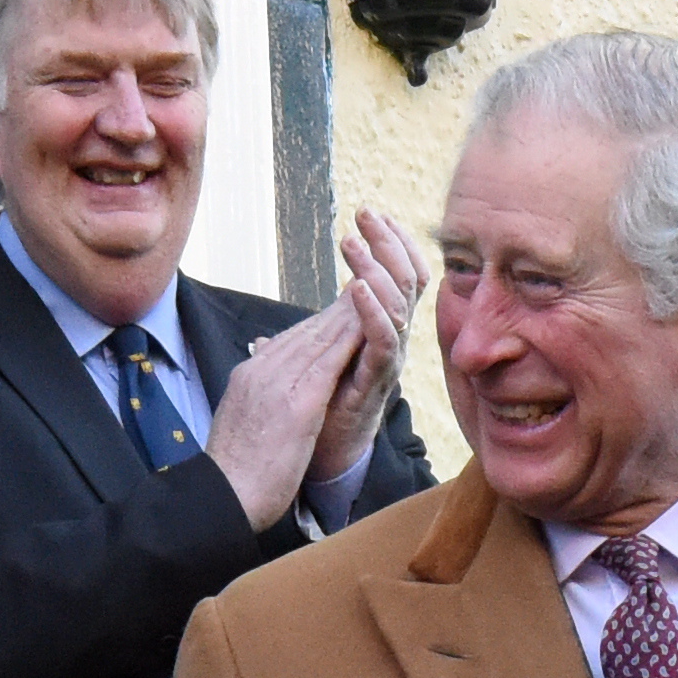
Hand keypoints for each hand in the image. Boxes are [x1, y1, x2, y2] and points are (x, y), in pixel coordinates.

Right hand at [209, 299, 365, 530]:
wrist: (223, 496)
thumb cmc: (233, 472)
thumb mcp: (240, 424)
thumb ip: (255, 399)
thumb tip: (262, 390)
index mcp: (246, 377)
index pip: (286, 340)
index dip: (316, 323)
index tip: (338, 308)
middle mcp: (259, 372)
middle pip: (303, 332)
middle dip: (334, 310)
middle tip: (363, 285)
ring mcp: (276, 385)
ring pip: (317, 340)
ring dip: (346, 317)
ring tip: (372, 294)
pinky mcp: (297, 404)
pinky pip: (328, 364)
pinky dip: (348, 342)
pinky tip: (368, 328)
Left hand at [309, 208, 422, 487]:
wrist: (302, 466)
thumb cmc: (303, 418)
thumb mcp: (300, 368)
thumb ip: (300, 346)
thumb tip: (275, 332)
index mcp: (366, 334)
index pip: (389, 277)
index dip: (385, 244)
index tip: (372, 211)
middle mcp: (383, 345)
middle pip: (402, 283)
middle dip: (388, 245)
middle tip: (369, 212)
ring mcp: (381, 365)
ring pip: (397, 309)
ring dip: (377, 271)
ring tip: (357, 242)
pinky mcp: (374, 387)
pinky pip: (383, 345)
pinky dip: (373, 315)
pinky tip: (360, 290)